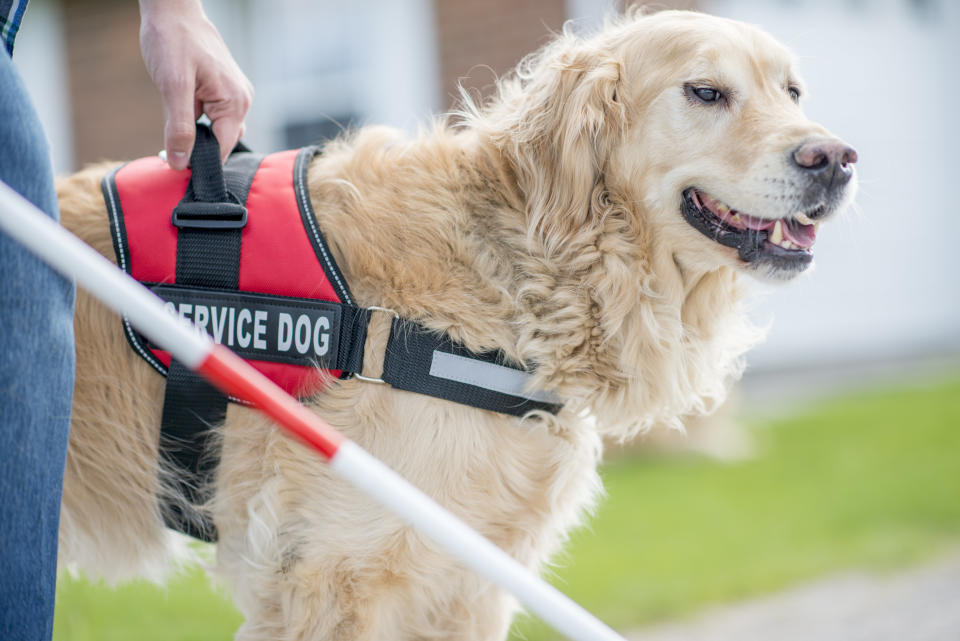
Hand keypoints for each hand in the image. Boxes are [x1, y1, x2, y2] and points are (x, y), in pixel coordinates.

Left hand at [139, 0, 252, 169]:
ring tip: (173, 122)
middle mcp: (242, 100)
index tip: (175, 166)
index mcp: (235, 103)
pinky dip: (196, 120)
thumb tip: (179, 163)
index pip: (222, 150)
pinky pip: (213, 116)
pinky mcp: (224, 89)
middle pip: (222, 142)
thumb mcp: (172, 86)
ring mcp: (235, 94)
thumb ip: (179, 127)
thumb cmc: (173, 40)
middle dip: (198, 148)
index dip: (199, 162)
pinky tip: (180, 106)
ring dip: (196, 133)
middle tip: (168, 149)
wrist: (173, 9)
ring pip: (217, 130)